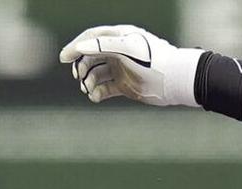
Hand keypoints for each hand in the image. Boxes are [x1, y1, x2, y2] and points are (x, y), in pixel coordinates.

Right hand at [59, 25, 202, 105]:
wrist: (176, 81)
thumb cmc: (155, 61)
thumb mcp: (129, 49)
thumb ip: (104, 45)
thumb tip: (80, 46)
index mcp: (118, 37)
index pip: (90, 39)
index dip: (75, 47)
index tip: (64, 58)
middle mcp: (118, 52)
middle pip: (90, 58)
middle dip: (82, 67)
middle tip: (79, 78)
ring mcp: (121, 69)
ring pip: (96, 74)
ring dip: (88, 82)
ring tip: (88, 90)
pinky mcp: (125, 86)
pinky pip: (105, 89)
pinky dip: (98, 93)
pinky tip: (94, 97)